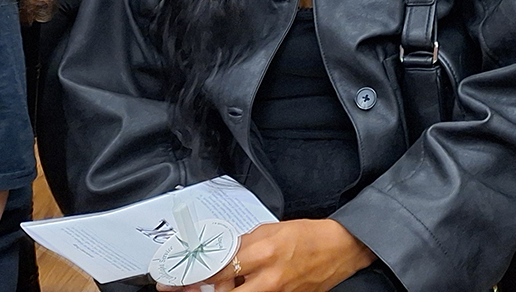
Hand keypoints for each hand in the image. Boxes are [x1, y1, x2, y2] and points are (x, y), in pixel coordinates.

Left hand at [158, 218, 373, 291]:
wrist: (341, 250)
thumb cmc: (310, 236)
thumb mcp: (274, 230)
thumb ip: (246, 242)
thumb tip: (223, 252)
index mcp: (265, 251)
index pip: (219, 265)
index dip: (193, 273)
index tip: (175, 278)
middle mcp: (269, 277)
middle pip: (222, 291)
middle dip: (197, 290)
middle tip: (180, 288)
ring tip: (208, 287)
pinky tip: (237, 287)